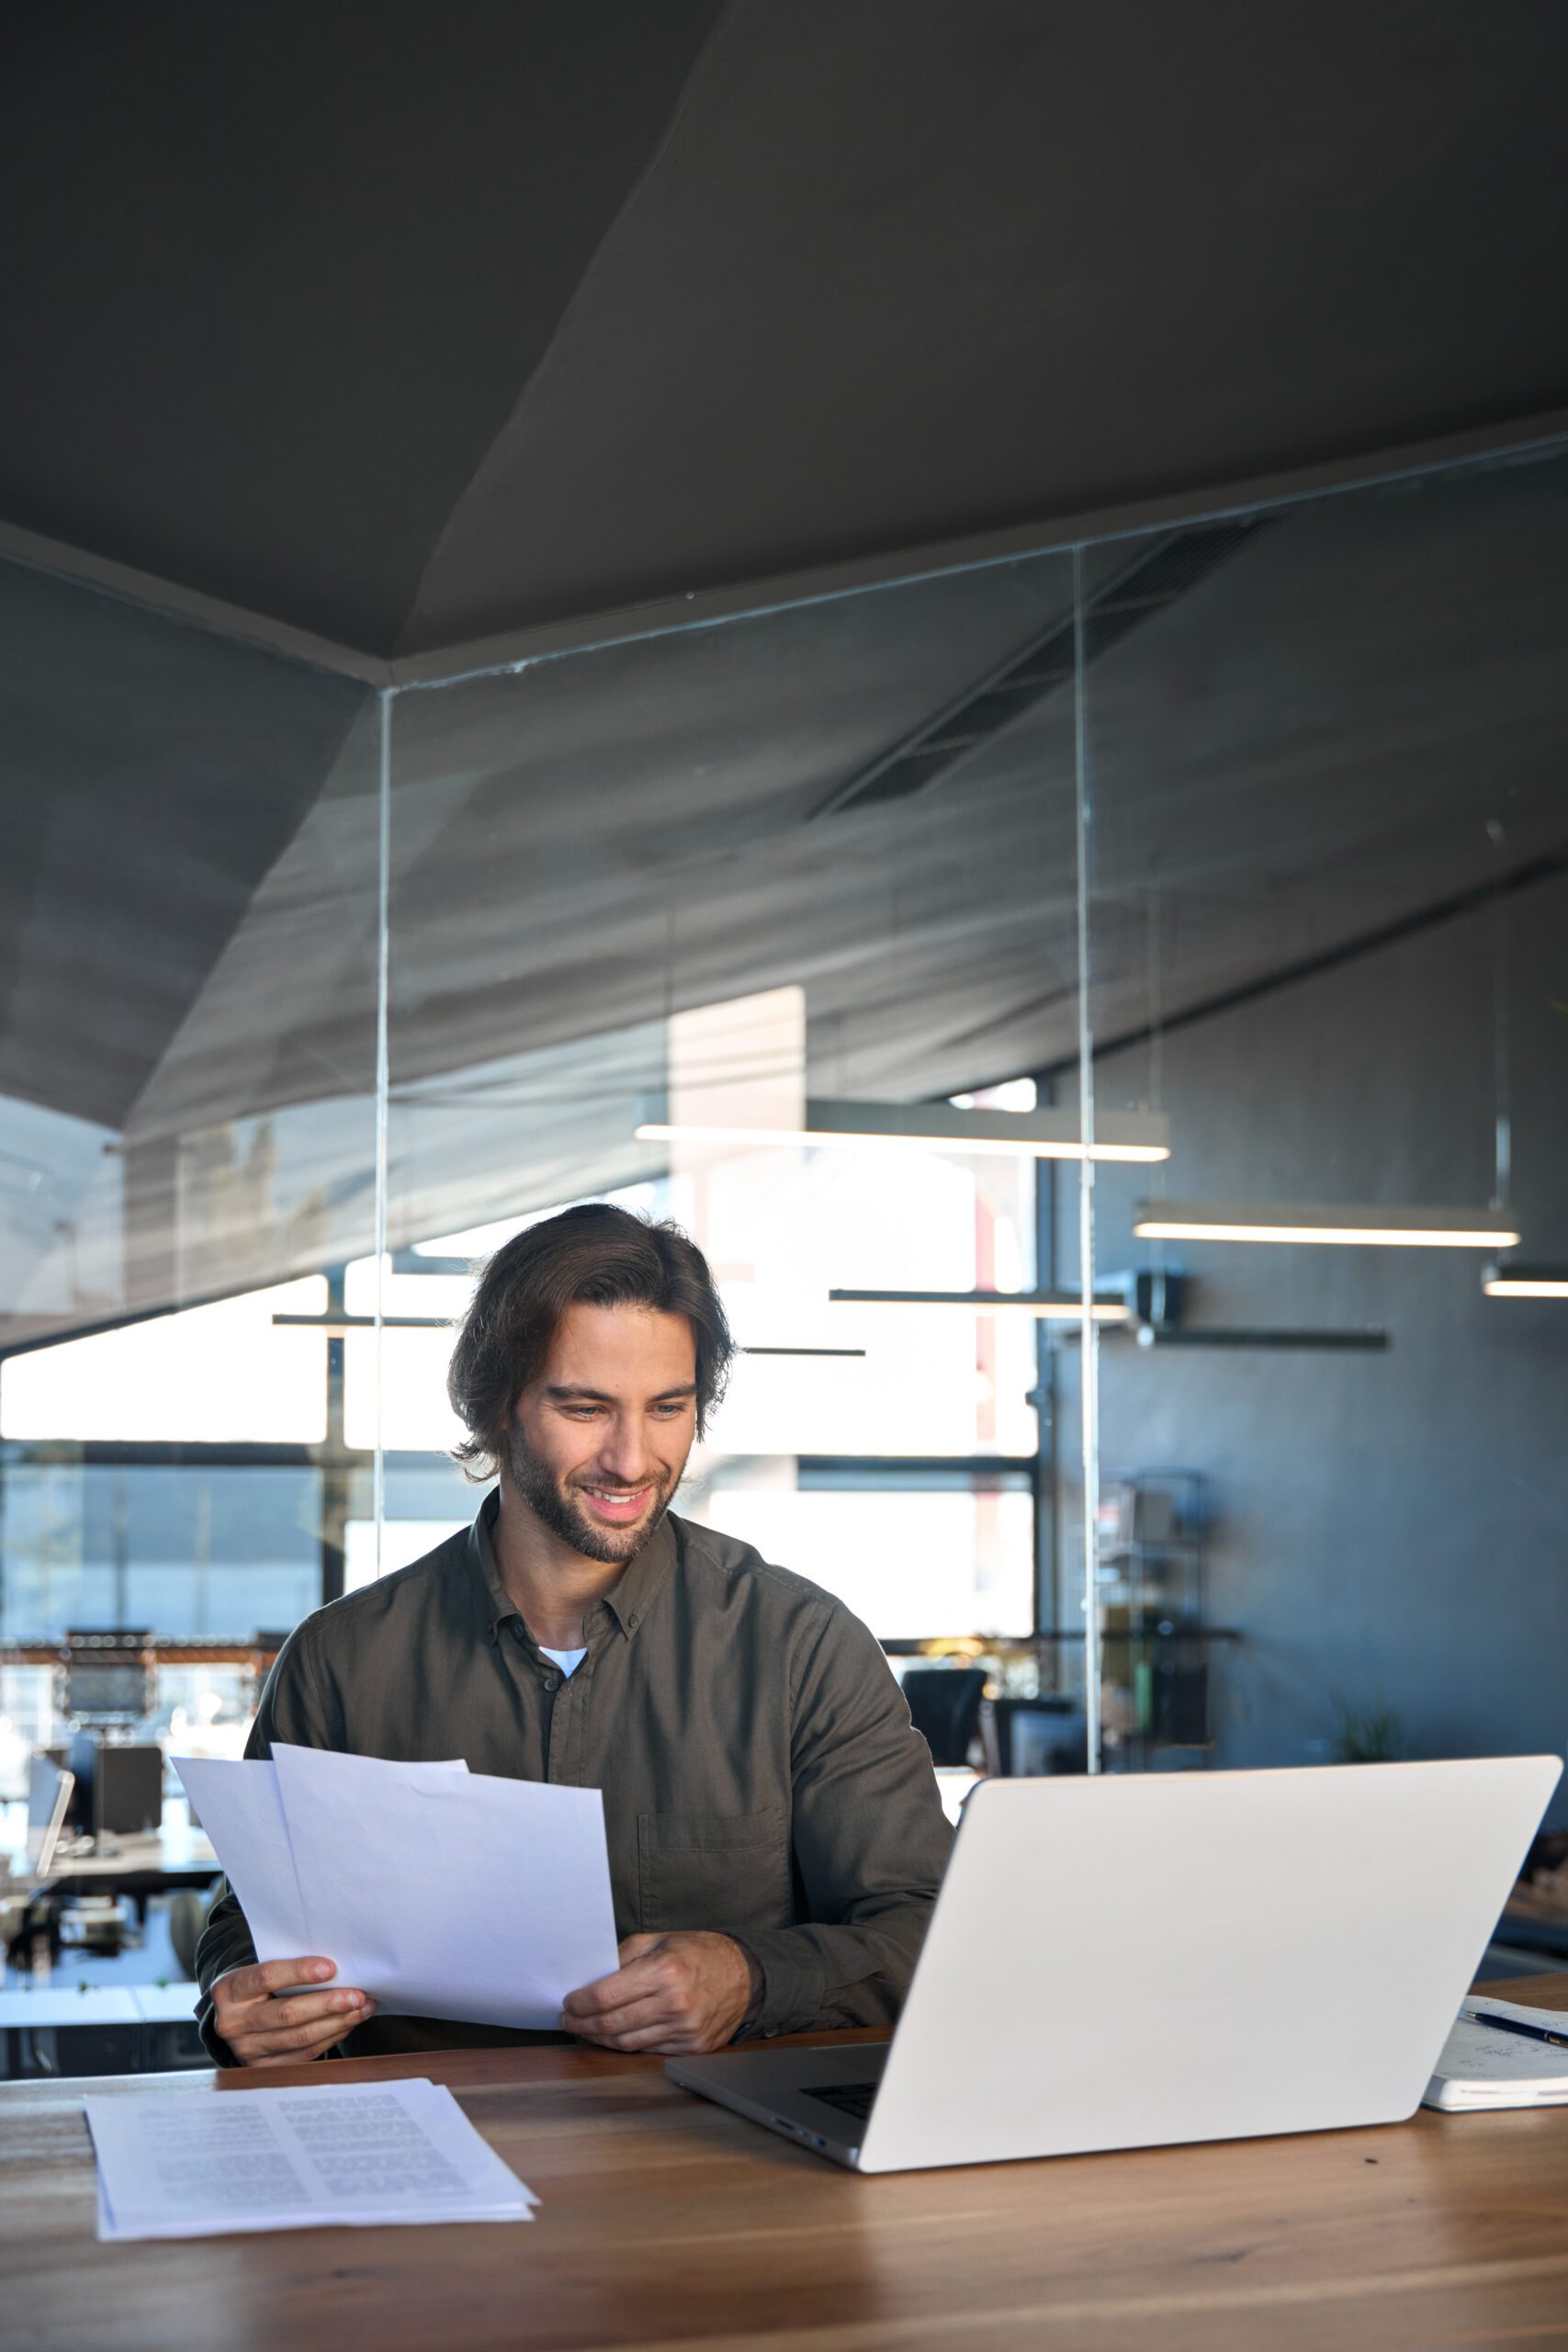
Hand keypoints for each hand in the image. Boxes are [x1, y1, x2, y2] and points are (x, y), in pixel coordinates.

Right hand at [211, 1956, 374, 2065]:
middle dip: (328, 2004)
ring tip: (362, 2008)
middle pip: (287, 2014)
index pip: (266, 1978)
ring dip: (337, 2022)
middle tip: (358, 1995)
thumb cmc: (257, 1986)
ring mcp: (247, 2050)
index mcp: (229, 1991)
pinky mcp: (264, 2068)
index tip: (331, 1968)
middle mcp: (233, 2023)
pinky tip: (347, 2024)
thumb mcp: (258, 1970)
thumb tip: (338, 1969)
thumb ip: (287, 1968)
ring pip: (300, 2037)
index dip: (299, 1972)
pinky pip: (304, 2054)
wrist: (234, 2017)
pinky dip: (331, 2037)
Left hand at [561, 1931, 758, 2053]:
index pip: (606, 1995)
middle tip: (569, 2020)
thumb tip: (591, 1977)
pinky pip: (648, 2050)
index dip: (580, 2002)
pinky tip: (616, 2036)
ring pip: (627, 2043)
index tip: (568, 2002)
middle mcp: (674, 2003)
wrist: (746, 1976)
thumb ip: (624, 1956)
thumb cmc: (700, 1953)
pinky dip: (628, 2044)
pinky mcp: (692, 2047)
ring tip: (587, 2030)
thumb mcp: (660, 1940)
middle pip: (612, 2023)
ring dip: (600, 2039)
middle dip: (583, 2024)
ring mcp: (684, 2029)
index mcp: (664, 1971)